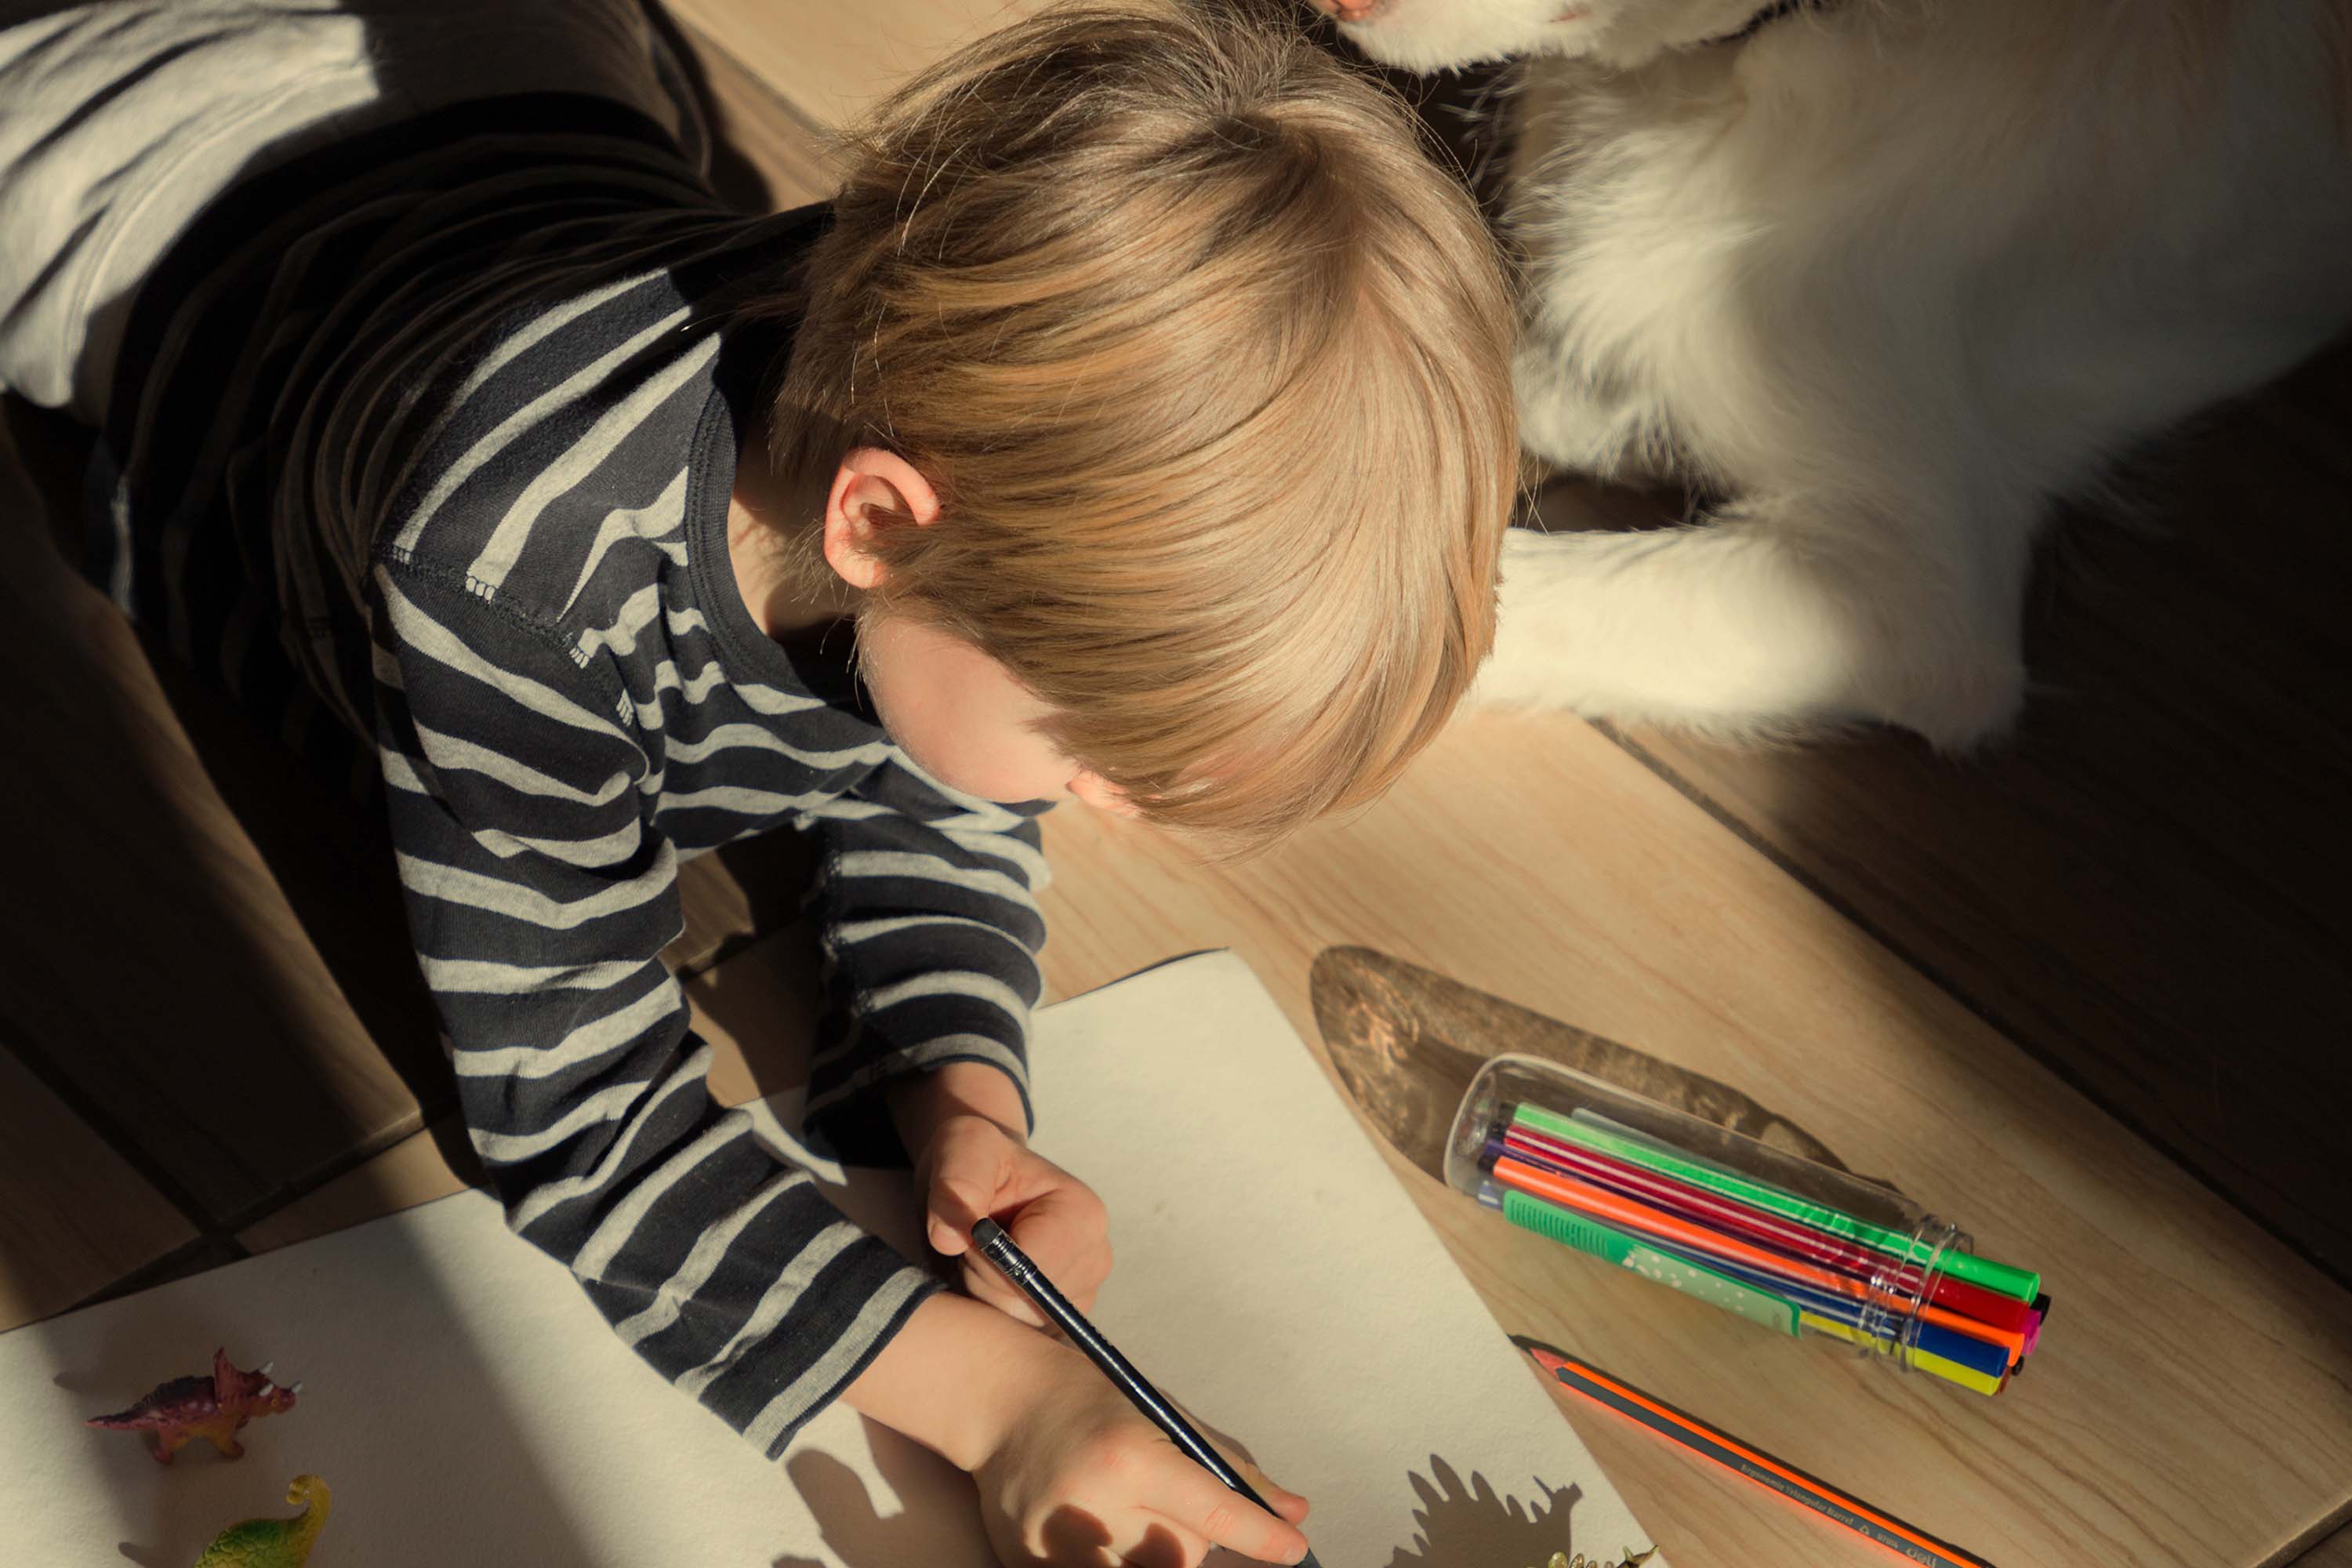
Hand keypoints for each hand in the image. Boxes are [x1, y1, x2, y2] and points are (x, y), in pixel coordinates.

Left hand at [919, 1112, 1111, 1327]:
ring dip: (984, 1300)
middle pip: (1027, 1304)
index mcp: (1083, 1215)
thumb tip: (947, 1238)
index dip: (986, 1260)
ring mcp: (1081, 1294)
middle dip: (983, 1282)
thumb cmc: (976, 1159)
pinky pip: (1019, 1339)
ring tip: (979, 1261)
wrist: (980, 1181)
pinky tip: (987, 1284)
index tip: (970, 1234)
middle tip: (971, 1248)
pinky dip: (992, 1318)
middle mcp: (1096, 1259)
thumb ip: (956, 1181)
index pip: (1031, 1269)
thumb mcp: (962, 1147)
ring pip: (1019, 1326)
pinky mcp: (1061, 1320)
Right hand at [975, 1337, 1313, 1567]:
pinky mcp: (1030, 1566)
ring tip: (1127, 1513)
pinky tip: (1097, 1528)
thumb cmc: (1092, 1400)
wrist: (999, 1401)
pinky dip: (1114, 1559)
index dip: (1260, 1536)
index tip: (1294, 1551)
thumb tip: (1295, 1513)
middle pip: (1183, 1557)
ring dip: (1153, 1555)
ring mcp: (1056, 1543)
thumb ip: (1229, 1466)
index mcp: (1131, 1457)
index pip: (1213, 1513)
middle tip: (1159, 1497)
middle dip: (1190, 1535)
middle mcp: (1095, 1504)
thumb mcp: (1164, 1415)